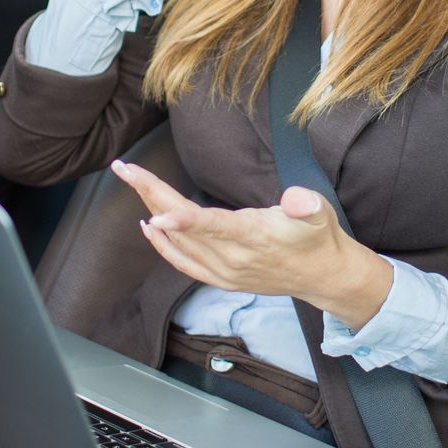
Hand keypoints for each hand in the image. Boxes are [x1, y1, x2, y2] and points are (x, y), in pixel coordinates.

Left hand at [109, 159, 392, 329]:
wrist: (322, 275)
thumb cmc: (317, 236)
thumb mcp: (320, 212)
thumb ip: (306, 204)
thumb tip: (295, 199)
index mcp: (254, 237)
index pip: (214, 227)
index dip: (184, 220)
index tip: (157, 213)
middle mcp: (233, 258)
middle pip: (183, 226)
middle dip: (151, 194)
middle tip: (124, 168)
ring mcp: (223, 272)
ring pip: (178, 241)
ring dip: (151, 209)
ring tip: (132, 180)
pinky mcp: (220, 278)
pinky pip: (183, 263)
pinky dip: (162, 246)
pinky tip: (148, 226)